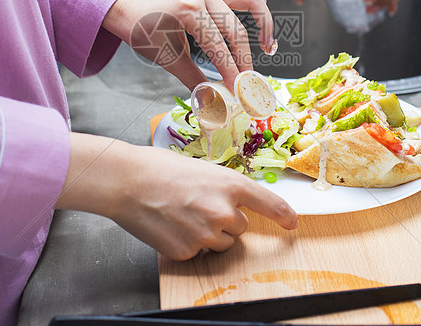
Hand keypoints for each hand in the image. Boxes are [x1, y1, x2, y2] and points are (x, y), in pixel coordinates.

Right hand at [55, 135, 298, 260]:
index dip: (285, 216)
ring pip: (221, 243)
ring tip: (182, 214)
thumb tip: (232, 205)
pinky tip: (170, 226)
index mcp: (231, 186)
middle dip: (224, 220)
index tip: (292, 224)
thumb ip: (223, 188)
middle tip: (197, 205)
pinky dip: (186, 243)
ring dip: (208, 234)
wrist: (128, 182)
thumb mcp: (203, 170)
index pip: (270, 205)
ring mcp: (206, 235)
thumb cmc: (160, 169)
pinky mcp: (187, 251)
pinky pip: (197, 252)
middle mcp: (224, 212)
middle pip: (240, 228)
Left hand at [102, 0, 275, 90]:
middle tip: (250, 82)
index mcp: (188, 11)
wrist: (129, 8)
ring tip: (268, 46)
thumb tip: (214, 103)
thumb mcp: (167, 59)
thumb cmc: (144, 32)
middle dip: (246, 60)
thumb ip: (194, 80)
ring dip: (265, 22)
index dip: (232, 73)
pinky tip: (260, 12)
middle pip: (237, 30)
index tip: (242, 93)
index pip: (219, 48)